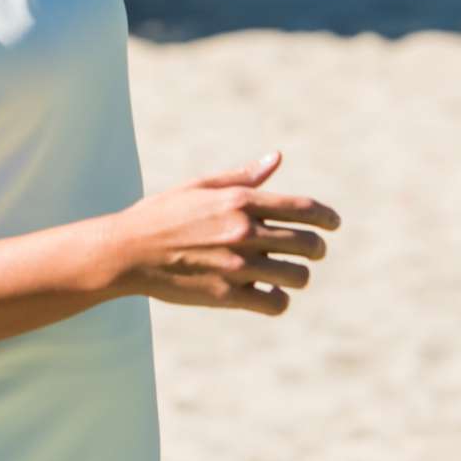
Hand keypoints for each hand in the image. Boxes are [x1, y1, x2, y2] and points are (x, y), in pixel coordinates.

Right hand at [104, 152, 337, 312]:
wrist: (126, 252)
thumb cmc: (162, 214)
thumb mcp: (201, 186)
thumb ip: (243, 176)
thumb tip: (277, 158)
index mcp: (239, 200)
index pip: (304, 209)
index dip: (327, 218)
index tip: (334, 224)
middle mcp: (243, 231)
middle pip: (307, 244)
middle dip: (317, 248)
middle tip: (313, 251)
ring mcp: (236, 265)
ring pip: (297, 276)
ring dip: (299, 275)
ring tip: (289, 274)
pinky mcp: (227, 295)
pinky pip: (275, 302)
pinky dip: (278, 299)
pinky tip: (269, 294)